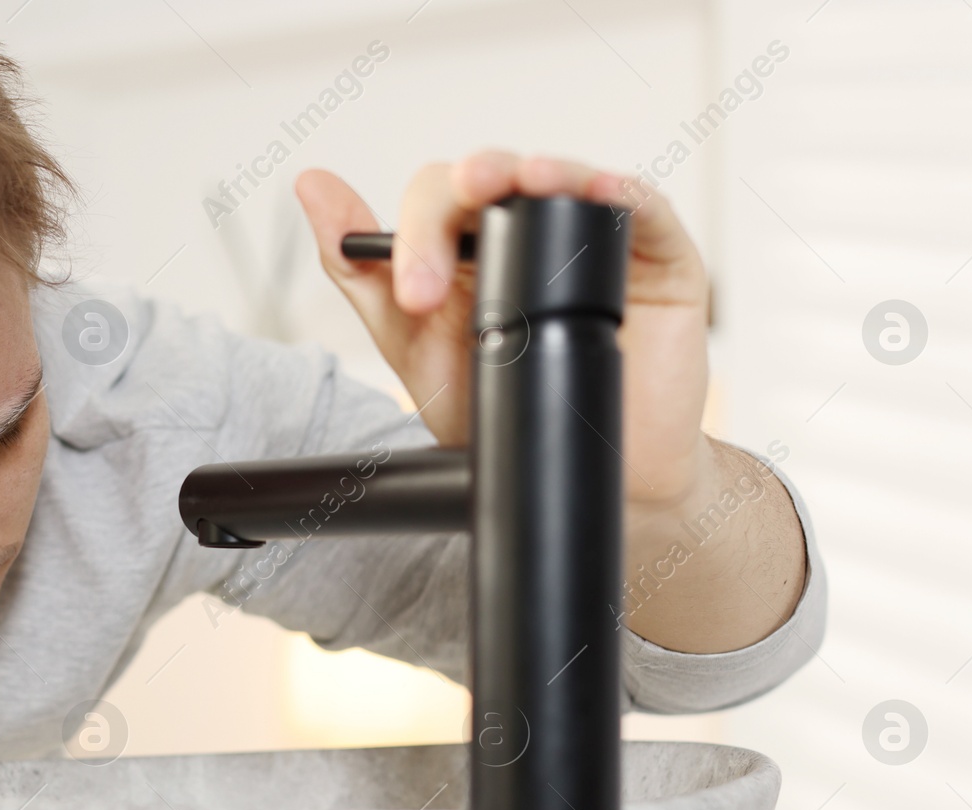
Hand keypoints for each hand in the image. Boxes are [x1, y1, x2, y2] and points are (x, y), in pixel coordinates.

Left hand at [294, 151, 710, 509]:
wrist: (595, 477)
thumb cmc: (507, 409)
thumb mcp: (416, 348)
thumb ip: (364, 273)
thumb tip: (312, 184)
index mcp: (472, 245)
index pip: (438, 199)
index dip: (417, 234)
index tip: (412, 299)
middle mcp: (530, 229)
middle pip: (493, 176)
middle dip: (458, 206)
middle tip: (439, 275)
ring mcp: (594, 238)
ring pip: (562, 177)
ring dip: (536, 171)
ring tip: (511, 183)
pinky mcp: (659, 256)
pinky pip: (642, 209)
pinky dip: (618, 193)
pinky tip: (596, 194)